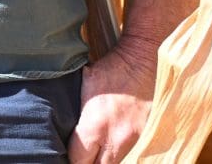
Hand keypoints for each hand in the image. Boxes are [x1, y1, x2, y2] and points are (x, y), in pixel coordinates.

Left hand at [70, 36, 161, 163]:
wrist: (145, 58)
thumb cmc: (113, 69)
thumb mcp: (85, 85)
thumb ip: (77, 111)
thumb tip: (62, 122)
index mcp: (95, 126)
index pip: (78, 159)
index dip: (73, 159)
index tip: (73, 155)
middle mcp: (116, 138)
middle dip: (90, 163)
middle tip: (86, 156)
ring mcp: (136, 140)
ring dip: (108, 159)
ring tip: (102, 151)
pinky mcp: (150, 136)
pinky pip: (135, 154)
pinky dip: (126, 154)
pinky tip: (119, 146)